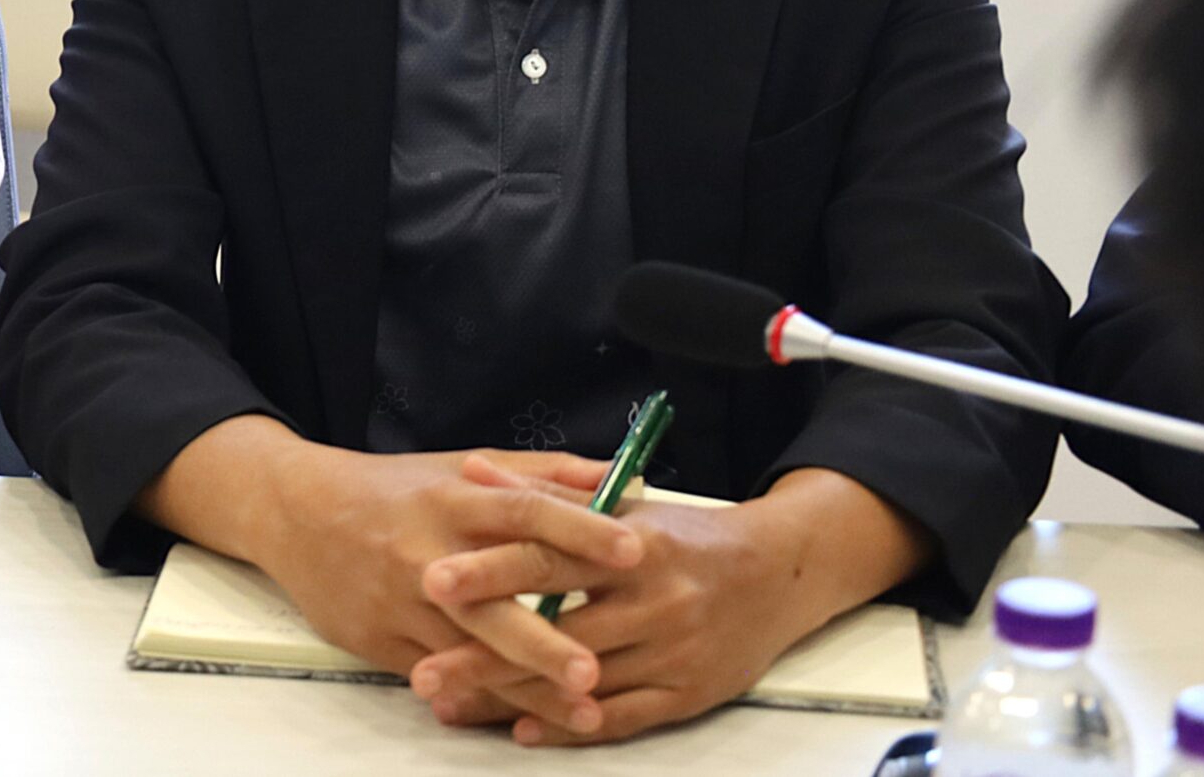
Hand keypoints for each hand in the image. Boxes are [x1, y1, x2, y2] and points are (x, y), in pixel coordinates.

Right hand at [251, 446, 641, 736]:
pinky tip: (522, 721)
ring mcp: (400, 603)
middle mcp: (426, 553)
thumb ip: (539, 475)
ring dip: (527, 687)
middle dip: (543, 638)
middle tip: (594, 669)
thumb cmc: (392, 491)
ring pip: (468, 653)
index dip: (579, 529)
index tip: (633, 550)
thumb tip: (615, 477)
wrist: (296, 513)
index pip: (523, 513)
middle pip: (491, 600)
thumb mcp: (459, 468)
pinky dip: (480, 699)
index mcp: (452, 501)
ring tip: (582, 713)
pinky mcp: (379, 642)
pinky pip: (438, 675)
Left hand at [412, 468, 931, 744]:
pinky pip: (622, 718)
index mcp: (630, 544)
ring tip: (452, 706)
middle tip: (424, 673)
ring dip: (513, 697)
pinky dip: (570, 728)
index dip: (490, 570)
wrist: (779, 574)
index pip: (549, 556)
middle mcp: (652, 598)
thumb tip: (473, 471)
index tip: (433, 581)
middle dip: (485, 653)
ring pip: (581, 683)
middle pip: (556, 630)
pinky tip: (523, 732)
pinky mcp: (689, 694)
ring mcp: (672, 651)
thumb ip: (544, 492)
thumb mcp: (621, 503)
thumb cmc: (685, 537)